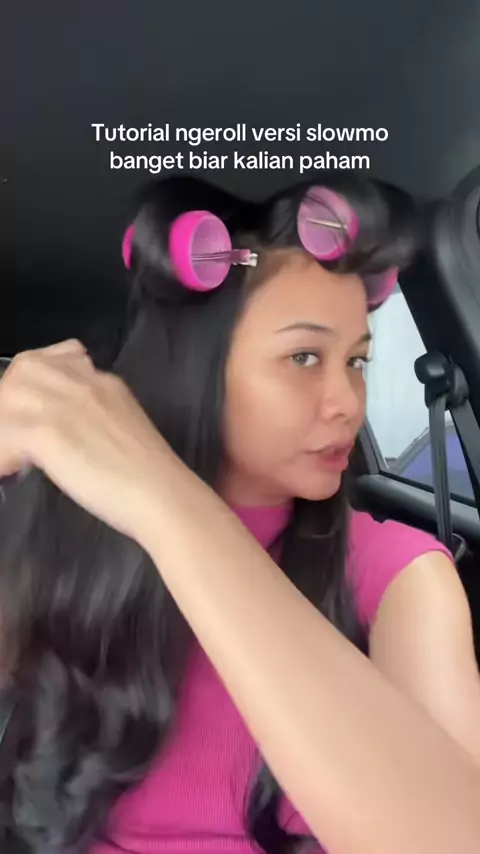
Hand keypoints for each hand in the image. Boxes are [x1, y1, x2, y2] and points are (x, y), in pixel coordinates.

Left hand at [0, 339, 171, 542]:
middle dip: (11, 399)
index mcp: (104, 383)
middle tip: (16, 436)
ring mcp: (65, 405)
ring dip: (5, 425)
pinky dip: (3, 454)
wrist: (163, 495)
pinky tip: (13, 472)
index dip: (35, 383)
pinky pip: (4, 432)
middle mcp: (84, 384)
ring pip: (9, 394)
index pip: (57, 358)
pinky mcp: (49, 433)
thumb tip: (69, 428)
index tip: (32, 413)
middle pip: (25, 367)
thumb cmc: (151, 478)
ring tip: (14, 456)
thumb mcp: (127, 427)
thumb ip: (98, 416)